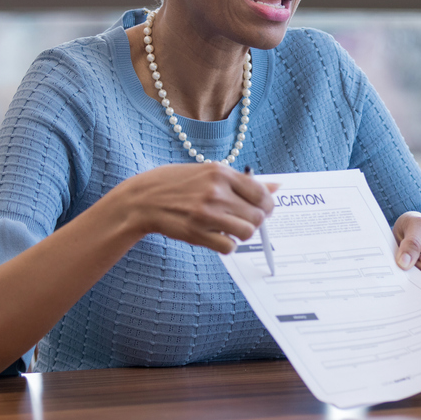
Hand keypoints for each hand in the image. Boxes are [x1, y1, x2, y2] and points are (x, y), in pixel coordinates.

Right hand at [118, 162, 274, 252]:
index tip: (259, 209)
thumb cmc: (177, 184)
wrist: (142, 200)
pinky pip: (229, 246)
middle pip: (257, 216)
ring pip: (246, 232)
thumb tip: (277, 186)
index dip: (266, 205)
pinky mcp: (196, 233)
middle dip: (254, 221)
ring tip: (227, 227)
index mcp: (221, 173)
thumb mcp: (209, 173)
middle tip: (240, 219)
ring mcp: (206, 213)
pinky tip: (215, 236)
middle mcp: (216, 191)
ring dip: (241, 234)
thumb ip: (243, 181)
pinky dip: (226, 245)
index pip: (262, 194)